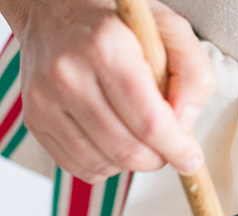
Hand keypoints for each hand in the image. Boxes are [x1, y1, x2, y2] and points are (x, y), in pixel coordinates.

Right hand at [17, 0, 214, 182]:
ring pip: (105, 164)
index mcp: (106, 47)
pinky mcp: (35, 119)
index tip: (191, 160)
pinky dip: (107, 165)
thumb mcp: (168, 29)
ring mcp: (45, 99)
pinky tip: (112, 140)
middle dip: (158, 159)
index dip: (176, 150)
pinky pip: (82, 168)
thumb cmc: (116, 21)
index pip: (149, 122)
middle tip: (167, 147)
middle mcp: (69, 74)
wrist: (53, 8)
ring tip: (138, 137)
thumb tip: (184, 125)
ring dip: (132, 163)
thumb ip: (192, 73)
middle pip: (127, 150)